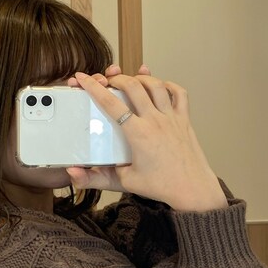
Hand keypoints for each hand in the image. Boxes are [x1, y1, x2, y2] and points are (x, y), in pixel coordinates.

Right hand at [66, 65, 226, 212]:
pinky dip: (169, 86)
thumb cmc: (161, 187)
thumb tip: (74, 172)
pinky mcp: (185, 120)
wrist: (193, 190)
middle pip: (133, 86)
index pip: (110, 103)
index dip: (93, 87)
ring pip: (156, 85)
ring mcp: (172, 118)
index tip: (83, 78)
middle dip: (116, 78)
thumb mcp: (125, 182)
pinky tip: (160, 87)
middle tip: (108, 80)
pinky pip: (180, 94)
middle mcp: (155, 121)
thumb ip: (96, 177)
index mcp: (138, 134)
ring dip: (141, 78)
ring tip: (131, 80)